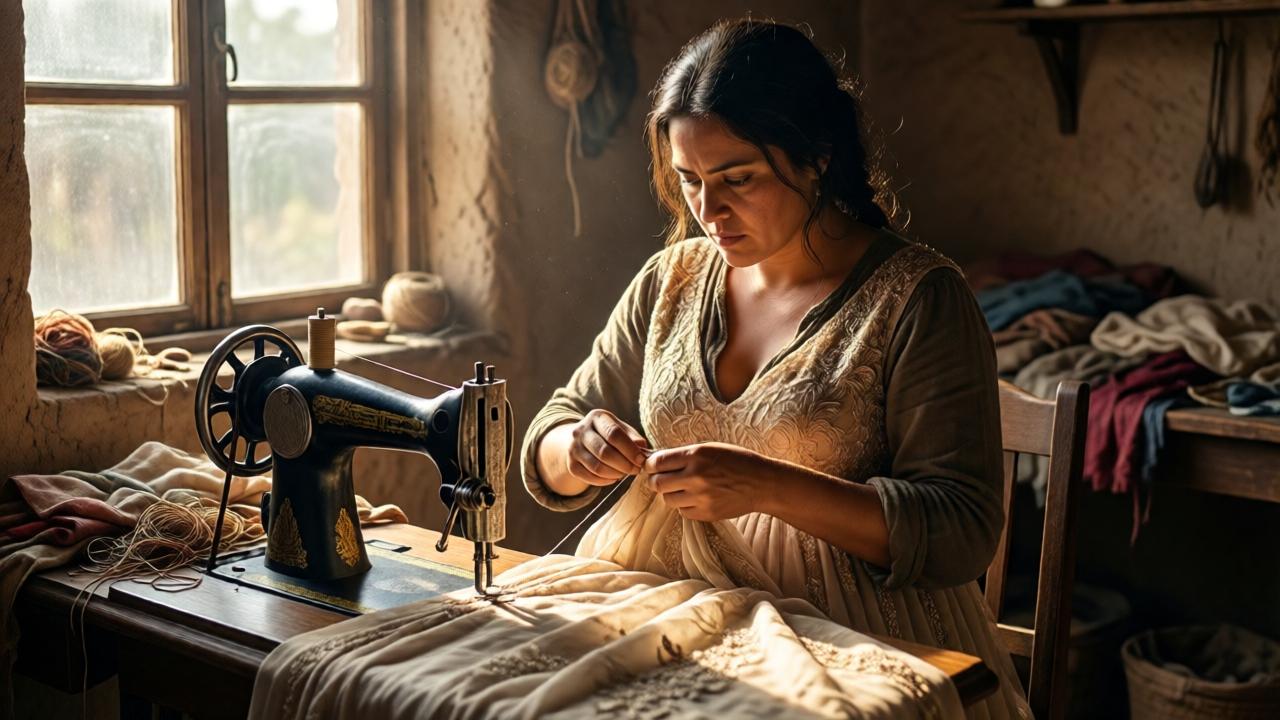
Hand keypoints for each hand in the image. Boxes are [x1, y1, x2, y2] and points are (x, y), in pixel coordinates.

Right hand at [565, 409, 650, 486]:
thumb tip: (643, 452)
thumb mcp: (622, 429)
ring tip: (625, 473)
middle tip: (636, 470)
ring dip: (616, 474)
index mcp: (597, 417)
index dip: (630, 449)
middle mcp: (581, 431)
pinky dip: (605, 481)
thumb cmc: (609, 434)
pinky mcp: (571, 464)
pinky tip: (614, 477)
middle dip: (624, 464)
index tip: (641, 460)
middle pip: (604, 452)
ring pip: (597, 467)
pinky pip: (590, 477)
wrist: (582, 440)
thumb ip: (633, 438)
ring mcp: (573, 448)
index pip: (613, 434)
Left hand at [642, 442, 775, 520]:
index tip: (653, 467)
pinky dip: (685, 506)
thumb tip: (657, 462)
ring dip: (671, 494)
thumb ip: (684, 455)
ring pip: (668, 500)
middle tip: (661, 480)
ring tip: (682, 489)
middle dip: (656, 481)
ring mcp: (701, 497)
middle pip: (657, 484)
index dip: (650, 465)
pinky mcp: (706, 513)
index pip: (657, 462)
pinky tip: (695, 498)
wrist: (762, 483)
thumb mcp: (710, 449)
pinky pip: (683, 512)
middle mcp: (695, 476)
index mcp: (695, 455)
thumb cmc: (737, 461)